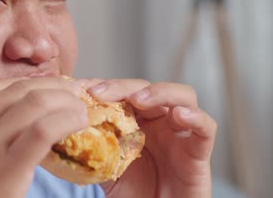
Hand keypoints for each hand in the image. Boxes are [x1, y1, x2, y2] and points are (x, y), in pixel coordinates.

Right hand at [0, 78, 87, 197]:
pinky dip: (67, 120)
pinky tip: (79, 123)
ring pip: (35, 103)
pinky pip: (42, 131)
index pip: (2, 86)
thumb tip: (24, 115)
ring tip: (82, 110)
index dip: (36, 82)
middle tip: (77, 95)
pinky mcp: (4, 169)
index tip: (56, 88)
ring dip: (67, 102)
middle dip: (57, 87)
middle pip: (22, 90)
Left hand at [83, 79, 216, 197]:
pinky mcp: (199, 151)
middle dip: (122, 87)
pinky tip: (179, 115)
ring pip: (182, 96)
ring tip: (139, 98)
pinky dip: (195, 118)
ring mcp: (180, 133)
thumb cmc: (135, 194)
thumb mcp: (106, 168)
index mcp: (136, 121)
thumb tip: (66, 133)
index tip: (80, 87)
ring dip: (159, 92)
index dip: (102, 86)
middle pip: (147, 89)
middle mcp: (158, 121)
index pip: (122, 93)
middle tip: (99, 93)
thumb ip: (93, 149)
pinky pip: (206, 127)